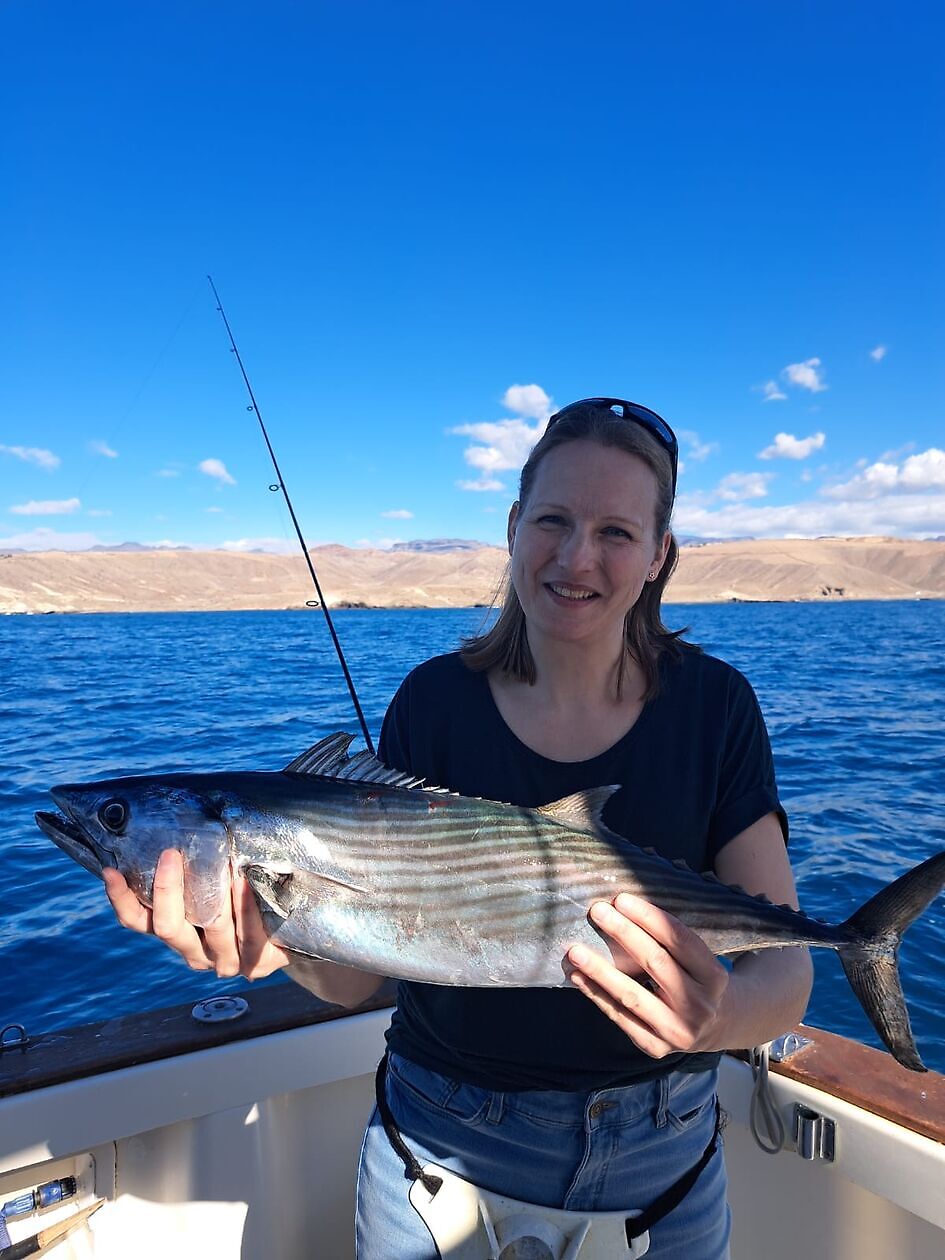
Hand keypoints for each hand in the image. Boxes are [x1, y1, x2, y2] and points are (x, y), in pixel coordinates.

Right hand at [103, 849, 290, 980]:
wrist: (291, 929)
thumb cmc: (244, 891)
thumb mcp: (214, 878)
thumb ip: (193, 863)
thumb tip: (174, 817)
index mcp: (175, 931)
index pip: (137, 920)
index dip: (120, 899)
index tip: (111, 871)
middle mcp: (193, 951)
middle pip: (169, 927)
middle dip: (167, 889)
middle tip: (170, 854)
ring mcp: (223, 960)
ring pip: (213, 930)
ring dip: (216, 897)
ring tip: (221, 866)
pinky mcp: (254, 963)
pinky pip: (249, 936)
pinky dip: (246, 908)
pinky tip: (245, 884)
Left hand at [566, 892, 729, 1058]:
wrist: (715, 1026)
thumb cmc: (697, 980)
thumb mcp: (699, 961)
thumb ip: (672, 942)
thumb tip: (623, 908)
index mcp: (715, 977)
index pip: (680, 940)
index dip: (649, 918)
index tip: (621, 899)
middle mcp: (700, 1005)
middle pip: (655, 962)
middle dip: (623, 933)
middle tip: (597, 911)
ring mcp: (678, 1030)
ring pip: (631, 994)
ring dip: (599, 970)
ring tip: (574, 950)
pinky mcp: (655, 1047)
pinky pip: (620, 1017)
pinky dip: (596, 994)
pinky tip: (578, 976)